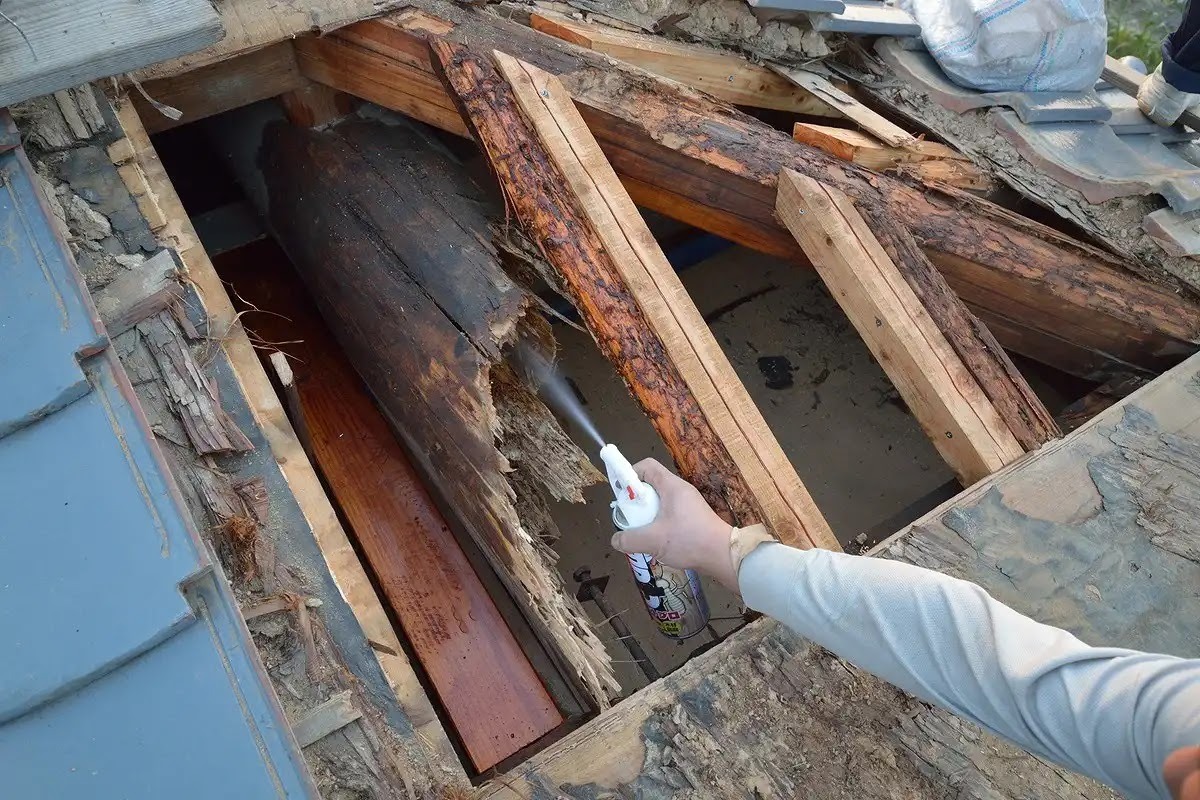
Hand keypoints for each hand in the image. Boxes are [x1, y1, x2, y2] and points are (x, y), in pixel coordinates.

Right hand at [609, 458, 738, 589]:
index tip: (623, 495)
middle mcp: (680, 491)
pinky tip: (656, 541)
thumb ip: (630, 539)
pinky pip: (669, 514)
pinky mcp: (692, 518)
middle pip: (651, 485)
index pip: (646, 466)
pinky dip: (658, 524)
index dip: (630, 475)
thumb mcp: (653, 540)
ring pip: (659, 502)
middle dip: (636, 501)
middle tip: (630, 518)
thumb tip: (615, 539)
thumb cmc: (689, 540)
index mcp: (671, 486)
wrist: (722, 555)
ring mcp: (688, 504)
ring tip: (642, 533)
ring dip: (647, 515)